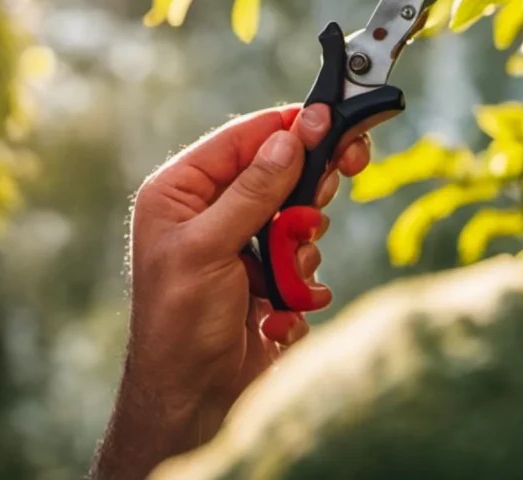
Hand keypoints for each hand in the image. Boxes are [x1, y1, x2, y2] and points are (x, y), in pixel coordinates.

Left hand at [93, 104, 369, 478]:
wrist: (195, 404)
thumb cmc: (179, 326)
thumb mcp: (207, 248)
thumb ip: (252, 191)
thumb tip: (290, 137)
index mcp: (182, 190)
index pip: (244, 137)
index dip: (288, 126)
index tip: (331, 118)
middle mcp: (213, 208)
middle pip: (280, 167)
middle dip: (308, 183)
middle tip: (342, 175)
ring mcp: (243, 240)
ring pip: (299, 212)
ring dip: (302, 246)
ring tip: (286, 278)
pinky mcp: (269, 272)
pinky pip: (305, 255)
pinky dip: (303, 281)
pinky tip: (282, 309)